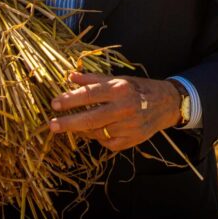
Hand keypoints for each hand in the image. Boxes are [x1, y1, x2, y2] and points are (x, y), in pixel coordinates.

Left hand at [48, 72, 181, 150]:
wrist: (165, 104)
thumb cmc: (137, 89)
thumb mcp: (118, 79)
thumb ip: (93, 79)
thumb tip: (70, 76)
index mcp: (120, 89)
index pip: (90, 94)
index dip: (70, 99)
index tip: (54, 104)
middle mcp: (125, 108)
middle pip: (91, 119)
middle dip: (69, 123)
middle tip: (52, 125)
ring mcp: (128, 127)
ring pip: (97, 132)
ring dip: (82, 129)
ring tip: (73, 125)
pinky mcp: (130, 141)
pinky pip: (106, 142)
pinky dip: (97, 136)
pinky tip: (96, 130)